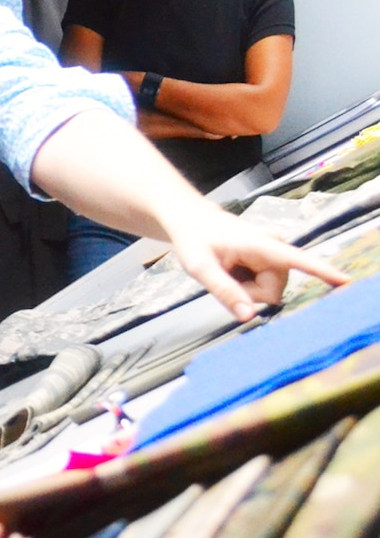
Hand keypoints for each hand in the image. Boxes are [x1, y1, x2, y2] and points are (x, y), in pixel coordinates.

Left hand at [164, 205, 350, 321]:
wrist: (192, 220)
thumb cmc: (193, 238)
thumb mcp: (200, 266)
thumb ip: (224, 290)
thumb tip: (248, 316)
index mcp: (262, 245)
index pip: (297, 260)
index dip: (322, 272)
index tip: (345, 281)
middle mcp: (275, 249)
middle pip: (273, 292)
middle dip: (249, 293)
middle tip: (225, 273)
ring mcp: (274, 256)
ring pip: (269, 293)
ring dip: (247, 289)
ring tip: (229, 269)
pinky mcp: (272, 262)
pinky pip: (264, 288)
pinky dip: (247, 285)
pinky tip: (234, 269)